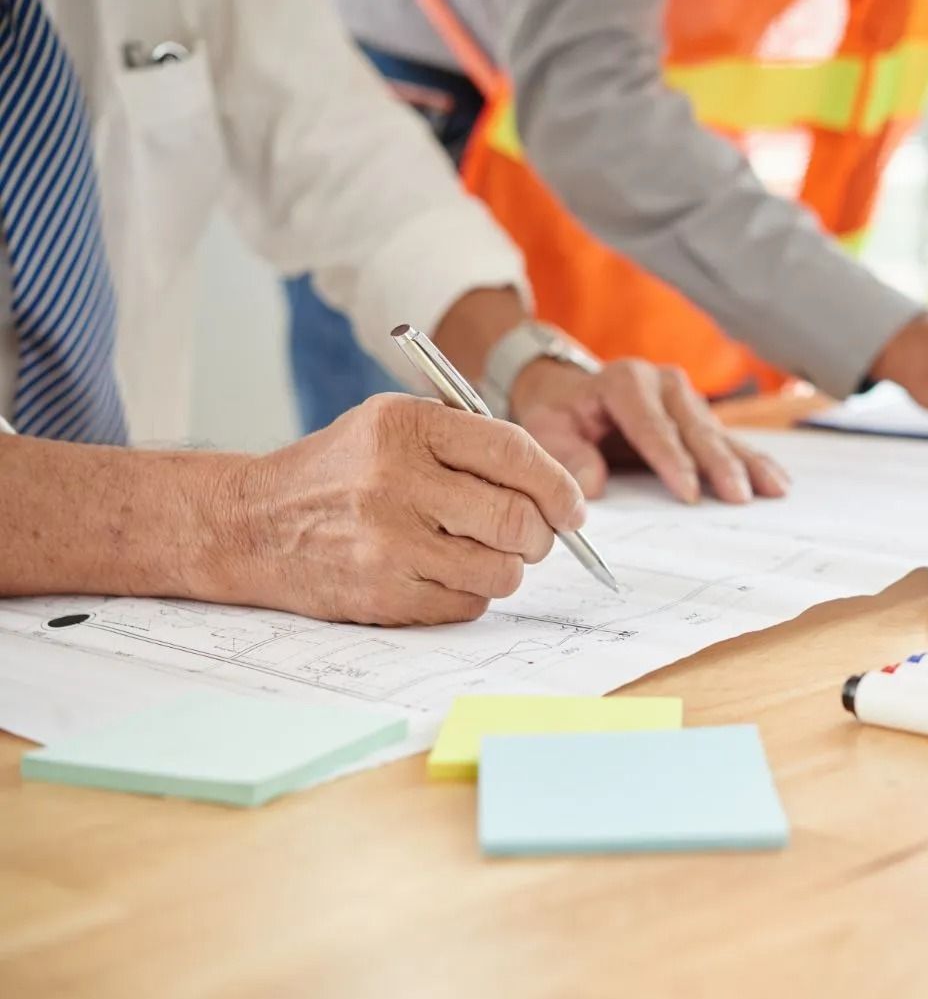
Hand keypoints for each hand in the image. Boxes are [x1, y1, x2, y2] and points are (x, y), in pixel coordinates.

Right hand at [231, 394, 585, 625]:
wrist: (251, 524)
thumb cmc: (341, 472)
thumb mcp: (392, 425)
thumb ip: (469, 444)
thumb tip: (558, 492)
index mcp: (406, 425)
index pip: (512, 452)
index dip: (557, 485)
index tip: (574, 507)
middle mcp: (396, 481)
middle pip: (515, 519)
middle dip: (540, 534)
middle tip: (534, 536)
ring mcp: (388, 543)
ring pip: (501, 570)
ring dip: (507, 567)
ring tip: (480, 552)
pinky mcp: (383, 595)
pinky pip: (468, 604)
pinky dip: (471, 593)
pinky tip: (441, 573)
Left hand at [509, 357, 789, 504]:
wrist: (571, 390)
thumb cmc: (562, 413)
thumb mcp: (548, 428)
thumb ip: (568, 454)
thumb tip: (592, 486)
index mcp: (625, 382)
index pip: (652, 425)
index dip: (672, 459)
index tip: (689, 492)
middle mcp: (664, 383)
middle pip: (694, 429)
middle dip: (718, 465)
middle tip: (737, 496)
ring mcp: (687, 398)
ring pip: (719, 435)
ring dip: (747, 464)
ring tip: (773, 489)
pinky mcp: (699, 416)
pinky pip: (728, 441)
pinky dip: (752, 461)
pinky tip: (776, 480)